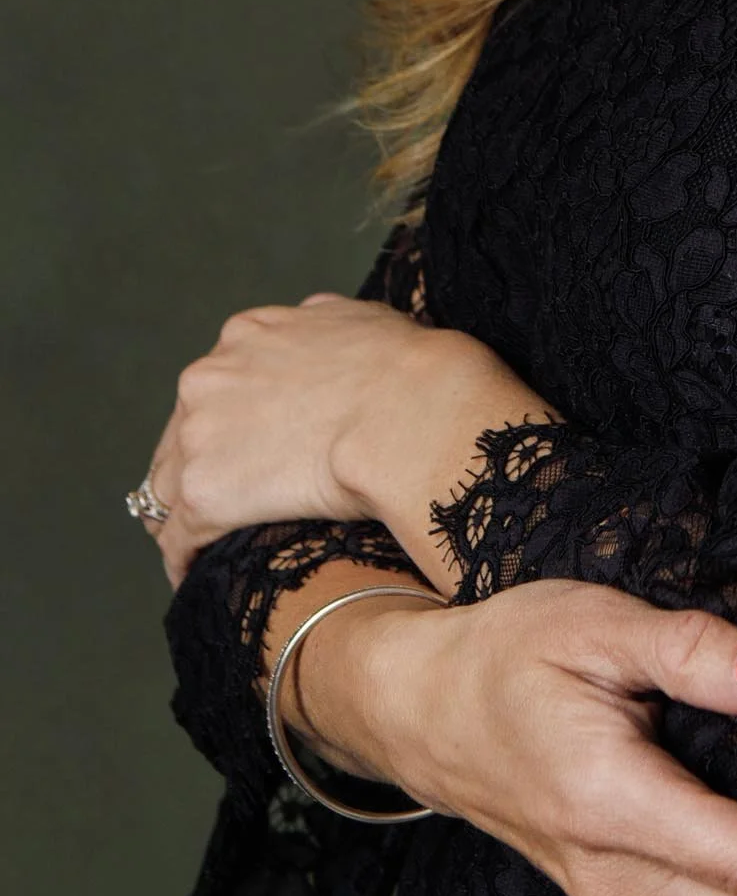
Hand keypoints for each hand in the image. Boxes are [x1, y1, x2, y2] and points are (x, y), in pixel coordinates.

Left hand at [142, 295, 551, 586]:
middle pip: (180, 436)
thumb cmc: (405, 368)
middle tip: (220, 505)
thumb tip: (321, 325)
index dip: (225, 423)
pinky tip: (198, 576)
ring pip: (167, 488)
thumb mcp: (360, 319)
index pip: (214, 388)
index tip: (241, 450)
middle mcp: (209, 377)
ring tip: (202, 549)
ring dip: (183, 516)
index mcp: (245, 336)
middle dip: (198, 468)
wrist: (410, 412)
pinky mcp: (204, 492)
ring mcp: (199, 435)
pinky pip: (178, 537)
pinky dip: (184, 558)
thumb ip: (323, 324)